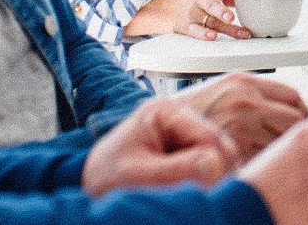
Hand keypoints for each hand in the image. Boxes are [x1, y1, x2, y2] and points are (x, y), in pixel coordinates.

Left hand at [82, 96, 240, 194]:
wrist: (89, 185)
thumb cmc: (105, 176)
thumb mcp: (137, 174)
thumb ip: (176, 169)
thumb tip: (216, 165)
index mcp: (165, 112)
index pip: (209, 136)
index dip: (216, 164)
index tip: (213, 188)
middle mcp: (179, 119)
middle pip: (218, 146)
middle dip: (214, 172)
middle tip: (203, 195)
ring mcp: (184, 136)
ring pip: (217, 158)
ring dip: (210, 178)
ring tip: (193, 195)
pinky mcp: (186, 153)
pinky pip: (209, 168)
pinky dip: (204, 182)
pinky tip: (192, 192)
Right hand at [124, 0, 250, 40]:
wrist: (166, 6)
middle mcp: (200, 1)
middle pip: (212, 5)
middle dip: (222, 11)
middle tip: (231, 17)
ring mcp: (193, 14)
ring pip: (209, 21)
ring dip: (224, 27)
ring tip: (234, 29)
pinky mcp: (186, 26)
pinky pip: (195, 31)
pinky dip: (204, 34)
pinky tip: (213, 37)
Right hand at [173, 72, 307, 159]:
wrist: (154, 131)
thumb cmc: (186, 115)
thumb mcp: (220, 90)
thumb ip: (250, 94)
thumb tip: (282, 104)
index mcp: (243, 82)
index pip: (293, 96)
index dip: (298, 111)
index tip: (296, 120)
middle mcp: (245, 100)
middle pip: (296, 119)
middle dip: (293, 132)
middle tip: (284, 140)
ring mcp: (242, 124)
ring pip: (284, 141)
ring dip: (278, 148)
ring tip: (265, 151)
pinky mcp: (236, 149)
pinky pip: (265, 157)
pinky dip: (262, 160)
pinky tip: (250, 159)